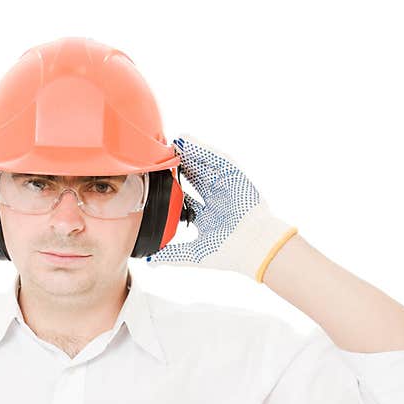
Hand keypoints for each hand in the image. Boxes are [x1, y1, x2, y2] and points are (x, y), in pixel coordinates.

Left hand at [145, 134, 296, 282]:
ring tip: (172, 144)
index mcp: (209, 217)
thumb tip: (149, 261)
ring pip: (204, 166)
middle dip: (180, 167)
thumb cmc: (231, 253)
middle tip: (162, 157)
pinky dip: (202, 150)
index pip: (187, 198)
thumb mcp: (194, 253)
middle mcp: (218, 199)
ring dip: (188, 154)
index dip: (173, 188)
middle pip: (195, 177)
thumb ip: (171, 254)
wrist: (255, 247)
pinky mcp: (236, 176)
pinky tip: (188, 142)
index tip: (157, 181)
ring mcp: (227, 187)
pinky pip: (217, 159)